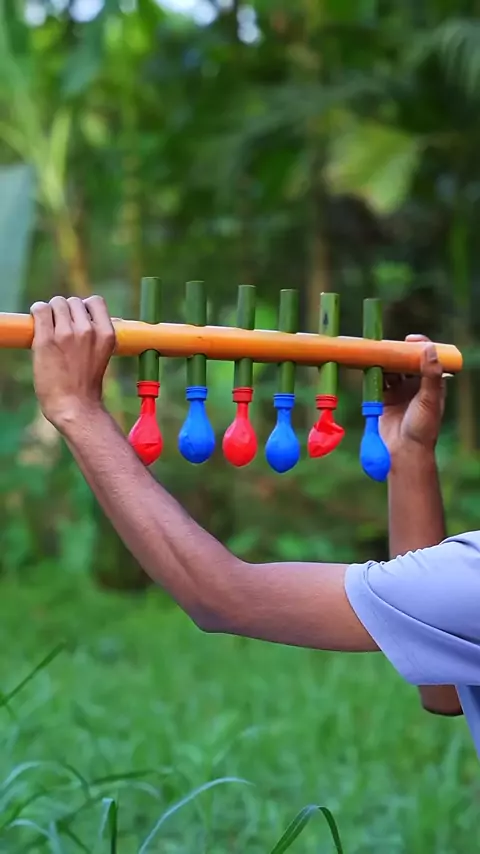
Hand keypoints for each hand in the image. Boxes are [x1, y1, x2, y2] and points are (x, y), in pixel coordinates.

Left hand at [30, 296, 114, 430]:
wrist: (74, 407)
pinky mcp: (47, 340)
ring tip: (50, 330)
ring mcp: (67, 334)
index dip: (85, 308)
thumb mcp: (102, 355)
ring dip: (51, 312)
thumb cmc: (86, 385)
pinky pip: (40, 309)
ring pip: (57, 303)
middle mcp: (89, 330)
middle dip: (66, 311)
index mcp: (107, 334)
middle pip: (73, 301)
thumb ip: (96, 335)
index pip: (95, 302)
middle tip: (61, 329)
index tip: (78, 320)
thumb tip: (84, 318)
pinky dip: (37, 312)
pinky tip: (37, 323)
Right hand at [380, 334, 445, 456]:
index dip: (420, 346)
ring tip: (376, 353)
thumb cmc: (422, 427)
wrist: (404, 451)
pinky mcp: (384, 399)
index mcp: (431, 384)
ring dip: (384, 362)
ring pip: (390, 370)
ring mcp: (399, 392)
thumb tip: (429, 348)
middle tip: (388, 344)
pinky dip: (372, 373)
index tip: (409, 339)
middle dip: (397, 352)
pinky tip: (367, 365)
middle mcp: (415, 386)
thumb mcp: (429, 399)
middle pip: (406, 362)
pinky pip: (377, 381)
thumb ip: (430, 374)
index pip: (427, 359)